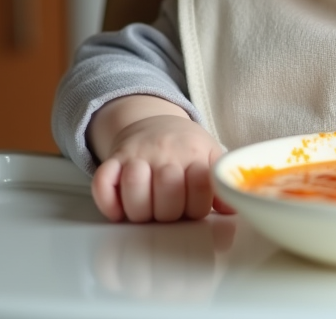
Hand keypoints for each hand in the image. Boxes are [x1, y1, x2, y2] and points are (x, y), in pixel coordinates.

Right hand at [88, 95, 233, 222]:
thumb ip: (221, 182)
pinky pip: (103, 182)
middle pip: (167, 197)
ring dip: (140, 209)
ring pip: (134, 188)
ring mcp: (137, 155)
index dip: (197, 208)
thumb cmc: (186, 146)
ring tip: (148, 208)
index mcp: (194, 153)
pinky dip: (108, 202)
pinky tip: (119, 211)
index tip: (193, 207)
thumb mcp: (211, 154)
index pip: (200, 190)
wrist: (154, 121)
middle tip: (170, 209)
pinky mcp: (113, 159)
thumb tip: (232, 209)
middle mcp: (165, 152)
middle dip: (169, 214)